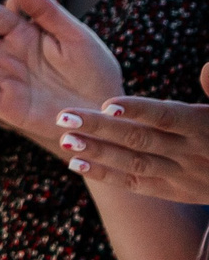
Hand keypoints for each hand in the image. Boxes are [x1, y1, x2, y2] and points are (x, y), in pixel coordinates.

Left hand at [56, 64, 208, 200]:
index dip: (138, 110)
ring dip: (96, 152)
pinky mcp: (173, 192)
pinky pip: (134, 184)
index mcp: (204, 126)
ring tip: (64, 139)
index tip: (107, 102)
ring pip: (133, 163)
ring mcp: (181, 176)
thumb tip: (207, 67)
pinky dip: (105, 175)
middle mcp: (191, 153)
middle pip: (140, 139)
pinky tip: (75, 164)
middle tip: (64, 115)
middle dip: (100, 128)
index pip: (167, 117)